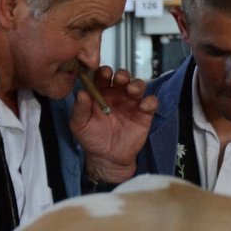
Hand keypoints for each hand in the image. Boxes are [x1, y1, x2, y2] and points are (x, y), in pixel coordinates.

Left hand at [70, 66, 157, 184]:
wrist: (107, 158)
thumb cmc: (92, 138)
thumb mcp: (79, 124)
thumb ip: (79, 108)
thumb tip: (80, 93)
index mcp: (100, 93)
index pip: (102, 76)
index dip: (103, 72)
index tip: (102, 73)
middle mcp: (117, 94)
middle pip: (122, 77)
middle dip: (122, 75)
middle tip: (120, 78)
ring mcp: (131, 103)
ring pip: (138, 86)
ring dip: (137, 84)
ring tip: (132, 90)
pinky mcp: (144, 114)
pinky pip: (151, 102)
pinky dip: (150, 101)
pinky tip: (144, 106)